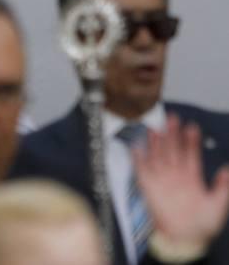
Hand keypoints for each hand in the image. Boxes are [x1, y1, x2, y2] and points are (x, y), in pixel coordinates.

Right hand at [134, 113, 228, 250]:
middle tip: (171, 118)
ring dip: (155, 142)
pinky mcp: (148, 186)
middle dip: (172, 134)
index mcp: (192, 177)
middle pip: (173, 150)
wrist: (183, 238)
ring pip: (157, 155)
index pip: (190, 154)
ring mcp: (161, 179)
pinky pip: (141, 169)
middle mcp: (175, 175)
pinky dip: (138, 157)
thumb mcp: (218, 204)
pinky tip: (137, 145)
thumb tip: (227, 170)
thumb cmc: (202, 224)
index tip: (191, 127)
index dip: (190, 141)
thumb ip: (222, 187)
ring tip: (155, 128)